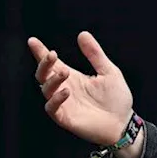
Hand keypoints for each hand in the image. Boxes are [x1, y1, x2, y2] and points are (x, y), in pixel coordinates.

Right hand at [27, 31, 133, 145]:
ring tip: (65, 72)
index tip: (32, 41)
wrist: (124, 123)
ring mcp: (63, 104)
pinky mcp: (65, 118)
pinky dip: (56, 99)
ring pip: (45, 90)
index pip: (52, 64)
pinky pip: (52, 108)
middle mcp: (64, 89)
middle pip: (43, 75)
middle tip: (52, 54)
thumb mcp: (109, 72)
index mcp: (72, 78)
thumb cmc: (116, 99)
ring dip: (52, 79)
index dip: (40, 53)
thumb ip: (95, 54)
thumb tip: (82, 34)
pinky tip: (66, 91)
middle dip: (44, 63)